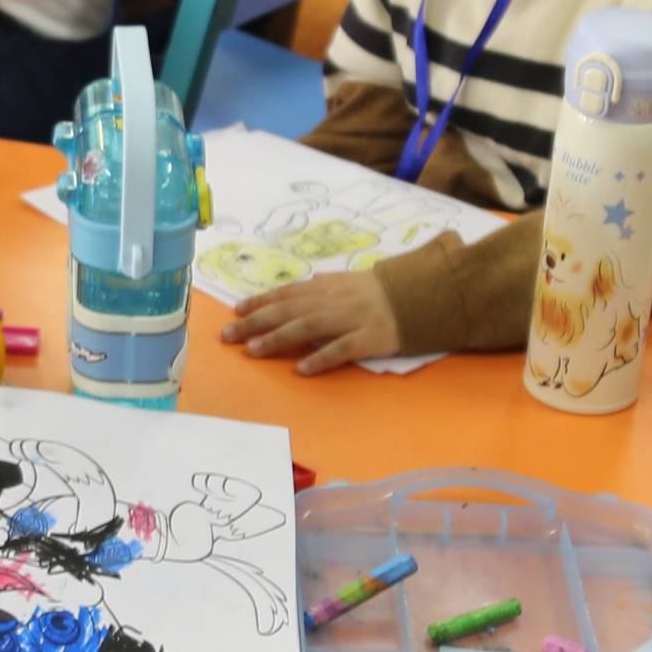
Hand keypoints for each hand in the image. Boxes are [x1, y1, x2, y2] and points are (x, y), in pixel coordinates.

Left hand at [220, 270, 404, 375]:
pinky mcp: (370, 338)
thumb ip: (323, 287)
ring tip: (254, 350)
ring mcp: (352, 319)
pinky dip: (320, 358)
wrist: (422, 296)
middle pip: (289, 310)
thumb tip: (297, 289)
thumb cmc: (382, 292)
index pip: (287, 293)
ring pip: (308, 326)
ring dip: (278, 338)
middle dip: (256, 322)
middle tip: (228, 336)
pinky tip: (301, 369)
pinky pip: (342, 349)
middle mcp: (334, 300)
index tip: (236, 311)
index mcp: (328, 287)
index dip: (261, 301)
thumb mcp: (349, 282)